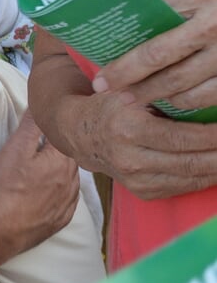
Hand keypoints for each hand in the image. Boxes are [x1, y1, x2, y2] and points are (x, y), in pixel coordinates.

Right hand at [0, 111, 78, 253]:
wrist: (0, 230)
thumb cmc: (5, 188)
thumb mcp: (15, 150)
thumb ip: (31, 126)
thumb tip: (40, 105)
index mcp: (62, 161)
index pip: (67, 136)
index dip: (60, 128)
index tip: (54, 120)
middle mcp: (71, 181)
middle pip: (72, 157)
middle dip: (64, 148)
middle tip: (51, 141)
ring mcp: (68, 203)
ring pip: (73, 179)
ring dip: (64, 170)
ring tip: (50, 164)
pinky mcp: (62, 219)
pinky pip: (69, 200)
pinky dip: (63, 192)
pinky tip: (52, 190)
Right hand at [57, 86, 216, 198]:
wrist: (79, 134)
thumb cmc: (110, 106)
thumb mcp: (129, 90)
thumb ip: (160, 92)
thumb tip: (204, 93)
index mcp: (128, 130)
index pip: (182, 138)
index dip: (213, 135)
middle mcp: (130, 159)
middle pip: (191, 162)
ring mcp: (136, 179)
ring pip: (191, 178)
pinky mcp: (142, 191)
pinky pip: (183, 187)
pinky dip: (204, 177)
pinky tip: (215, 164)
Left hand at [94, 0, 216, 110]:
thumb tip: (131, 22)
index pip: (152, 39)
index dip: (124, 64)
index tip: (103, 77)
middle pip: (164, 65)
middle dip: (134, 84)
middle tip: (114, 94)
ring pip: (188, 88)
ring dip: (160, 97)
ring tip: (140, 99)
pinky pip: (212, 97)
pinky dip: (191, 103)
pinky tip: (177, 102)